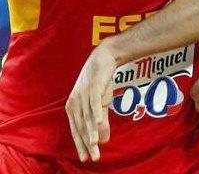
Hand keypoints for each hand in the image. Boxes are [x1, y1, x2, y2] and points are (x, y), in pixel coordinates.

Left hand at [65, 42, 114, 161]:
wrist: (104, 60)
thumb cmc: (100, 83)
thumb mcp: (101, 105)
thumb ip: (102, 123)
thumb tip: (103, 141)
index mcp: (73, 109)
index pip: (77, 131)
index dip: (81, 145)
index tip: (86, 159)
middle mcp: (74, 104)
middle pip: (81, 127)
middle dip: (88, 144)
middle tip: (94, 157)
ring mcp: (82, 96)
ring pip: (87, 118)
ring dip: (92, 132)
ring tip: (96, 145)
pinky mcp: (92, 88)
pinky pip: (94, 103)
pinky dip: (96, 113)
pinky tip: (99, 123)